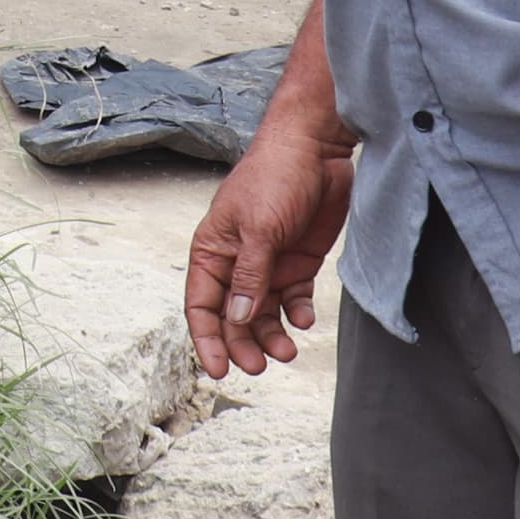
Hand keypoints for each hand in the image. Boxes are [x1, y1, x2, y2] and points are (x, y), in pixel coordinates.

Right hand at [184, 120, 353, 378]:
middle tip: (261, 366)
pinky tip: (305, 320)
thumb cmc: (275, 177)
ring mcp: (269, 263)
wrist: (318, 148)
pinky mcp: (298, 261)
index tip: (220, 371)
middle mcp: (237, 262)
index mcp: (213, 251)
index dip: (208, 339)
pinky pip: (293, 300)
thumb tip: (237, 320)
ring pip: (264, 314)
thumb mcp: (259, 229)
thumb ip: (249, 276)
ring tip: (289, 351)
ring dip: (273, 335)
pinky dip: (297, 314)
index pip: (201, 305)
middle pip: (233, 317)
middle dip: (243, 344)